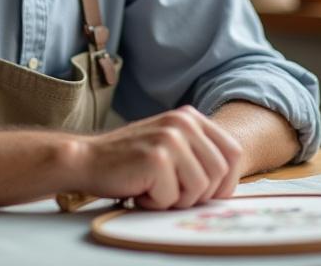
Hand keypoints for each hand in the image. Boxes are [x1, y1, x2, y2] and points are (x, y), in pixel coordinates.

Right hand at [70, 105, 242, 209]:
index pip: (233, 153)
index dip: (225, 181)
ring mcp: (170, 138)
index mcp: (190, 117)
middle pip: (219, 174)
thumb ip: (199, 153)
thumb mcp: (171, 145)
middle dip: (198, 194)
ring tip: (153, 187)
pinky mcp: (156, 158)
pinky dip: (155, 203)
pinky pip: (173, 198)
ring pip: (199, 189)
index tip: (204, 192)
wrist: (88, 158)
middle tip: (170, 190)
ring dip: (176, 200)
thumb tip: (230, 183)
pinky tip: (139, 189)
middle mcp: (183, 122)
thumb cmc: (130, 160)